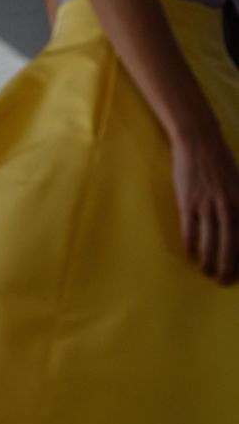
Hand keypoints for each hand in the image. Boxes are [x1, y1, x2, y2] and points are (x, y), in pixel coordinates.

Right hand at [172, 133, 238, 284]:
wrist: (199, 142)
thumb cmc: (220, 161)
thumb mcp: (238, 181)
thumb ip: (238, 202)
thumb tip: (236, 222)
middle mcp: (228, 205)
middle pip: (231, 242)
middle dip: (229, 264)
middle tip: (225, 281)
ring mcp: (207, 204)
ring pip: (210, 240)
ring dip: (209, 259)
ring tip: (207, 272)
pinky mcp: (188, 202)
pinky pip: (190, 229)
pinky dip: (191, 244)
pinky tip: (191, 255)